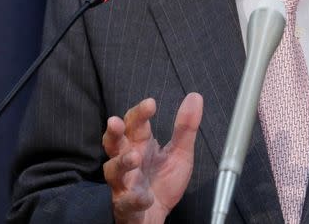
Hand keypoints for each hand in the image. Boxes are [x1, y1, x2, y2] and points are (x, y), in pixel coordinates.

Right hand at [102, 93, 202, 223]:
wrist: (158, 215)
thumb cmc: (163, 181)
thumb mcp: (180, 152)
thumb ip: (186, 127)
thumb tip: (195, 96)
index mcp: (140, 144)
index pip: (134, 123)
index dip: (139, 112)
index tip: (150, 103)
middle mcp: (128, 161)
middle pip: (114, 143)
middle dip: (113, 132)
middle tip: (116, 122)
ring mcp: (124, 183)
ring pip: (113, 170)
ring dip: (121, 163)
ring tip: (134, 157)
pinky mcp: (126, 205)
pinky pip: (126, 202)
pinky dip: (134, 199)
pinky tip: (145, 197)